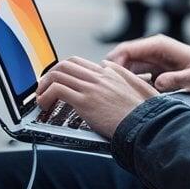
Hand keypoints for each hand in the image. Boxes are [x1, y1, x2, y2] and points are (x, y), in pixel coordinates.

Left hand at [35, 57, 158, 137]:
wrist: (148, 126)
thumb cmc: (145, 113)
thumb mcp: (138, 86)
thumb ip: (122, 74)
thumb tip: (106, 65)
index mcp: (109, 73)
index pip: (78, 62)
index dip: (63, 70)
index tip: (56, 81)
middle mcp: (98, 76)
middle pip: (65, 65)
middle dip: (49, 75)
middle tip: (44, 88)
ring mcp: (91, 88)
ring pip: (58, 74)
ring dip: (44, 86)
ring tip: (41, 98)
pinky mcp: (85, 101)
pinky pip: (57, 90)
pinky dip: (46, 95)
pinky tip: (45, 105)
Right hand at [105, 34, 189, 91]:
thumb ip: (176, 80)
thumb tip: (158, 84)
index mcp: (158, 46)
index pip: (128, 49)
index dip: (115, 60)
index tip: (108, 74)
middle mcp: (151, 49)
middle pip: (123, 55)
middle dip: (113, 68)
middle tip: (105, 84)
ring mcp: (151, 57)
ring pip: (127, 63)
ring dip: (120, 74)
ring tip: (113, 89)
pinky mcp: (153, 66)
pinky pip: (135, 70)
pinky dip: (129, 79)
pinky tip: (127, 90)